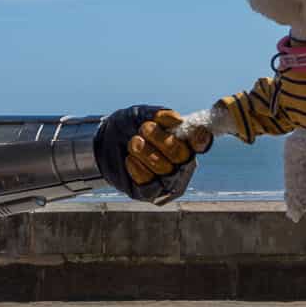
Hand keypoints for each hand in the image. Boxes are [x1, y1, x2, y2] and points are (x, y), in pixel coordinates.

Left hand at [95, 106, 210, 203]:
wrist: (104, 142)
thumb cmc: (128, 126)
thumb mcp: (141, 114)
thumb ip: (159, 114)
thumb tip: (177, 120)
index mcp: (184, 141)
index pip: (200, 143)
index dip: (202, 139)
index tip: (198, 132)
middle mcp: (181, 163)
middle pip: (182, 156)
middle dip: (163, 141)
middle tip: (145, 127)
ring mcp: (167, 180)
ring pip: (165, 170)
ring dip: (147, 153)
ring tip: (134, 142)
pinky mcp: (150, 192)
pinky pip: (150, 185)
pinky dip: (139, 170)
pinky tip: (130, 159)